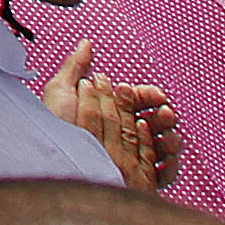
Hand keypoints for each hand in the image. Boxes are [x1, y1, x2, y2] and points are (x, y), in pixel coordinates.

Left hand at [42, 40, 176, 192]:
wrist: (53, 163)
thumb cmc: (55, 127)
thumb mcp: (60, 93)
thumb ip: (75, 67)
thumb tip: (86, 42)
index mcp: (110, 112)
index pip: (137, 101)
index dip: (149, 96)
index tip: (157, 94)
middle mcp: (124, 134)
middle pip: (154, 123)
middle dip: (164, 117)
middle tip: (166, 112)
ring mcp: (133, 158)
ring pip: (162, 148)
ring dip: (171, 140)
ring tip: (170, 135)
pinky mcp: (139, 182)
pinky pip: (163, 176)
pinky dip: (171, 167)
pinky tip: (168, 160)